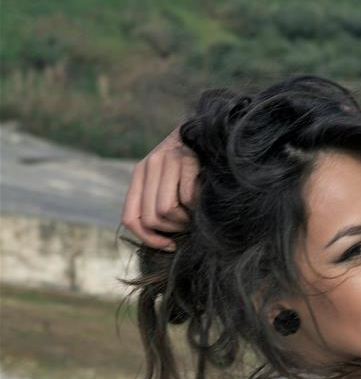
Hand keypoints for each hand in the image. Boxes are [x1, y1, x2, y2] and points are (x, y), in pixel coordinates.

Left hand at [121, 124, 198, 249]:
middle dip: (172, 230)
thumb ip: (157, 200)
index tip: (170, 245)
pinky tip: (204, 200)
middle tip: (188, 226)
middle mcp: (148, 166)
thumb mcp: (168, 180)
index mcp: (140, 174)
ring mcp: (166, 162)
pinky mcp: (186, 160)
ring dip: (185, 220)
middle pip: (151, 218)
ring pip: (166, 211)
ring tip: (196, 213)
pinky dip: (198, 207)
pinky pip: (187, 199)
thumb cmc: (194, 166)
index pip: (131, 218)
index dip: (148, 239)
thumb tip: (156, 234)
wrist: (211, 133)